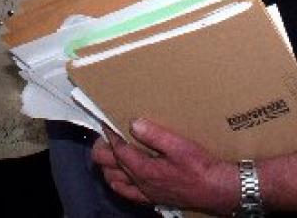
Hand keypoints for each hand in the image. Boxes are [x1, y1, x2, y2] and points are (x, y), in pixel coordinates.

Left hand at [92, 120, 238, 214]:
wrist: (217, 190)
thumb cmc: (200, 167)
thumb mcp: (178, 145)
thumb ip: (154, 134)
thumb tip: (133, 123)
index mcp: (144, 169)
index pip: (117, 150)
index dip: (110, 134)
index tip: (108, 121)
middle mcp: (140, 183)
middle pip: (108, 166)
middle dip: (103, 149)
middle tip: (107, 134)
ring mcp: (145, 192)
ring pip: (114, 181)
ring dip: (108, 165)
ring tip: (110, 150)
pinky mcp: (153, 198)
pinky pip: (127, 193)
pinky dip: (119, 182)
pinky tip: (122, 173)